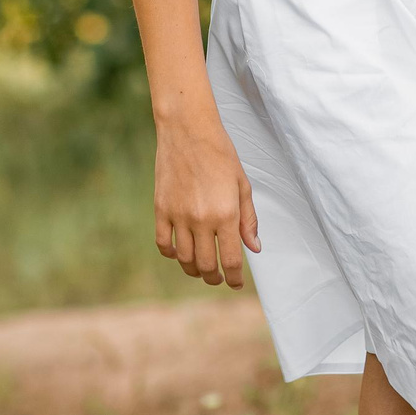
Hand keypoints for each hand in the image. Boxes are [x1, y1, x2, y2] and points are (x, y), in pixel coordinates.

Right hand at [154, 111, 260, 287]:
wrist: (188, 130)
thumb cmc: (220, 155)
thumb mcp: (242, 185)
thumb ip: (248, 219)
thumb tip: (254, 248)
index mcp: (226, 214)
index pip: (230, 259)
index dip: (234, 278)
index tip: (236, 284)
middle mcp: (201, 219)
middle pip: (205, 265)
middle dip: (214, 277)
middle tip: (218, 278)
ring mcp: (178, 215)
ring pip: (184, 259)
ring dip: (193, 270)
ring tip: (201, 270)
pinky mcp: (161, 209)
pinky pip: (163, 243)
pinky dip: (171, 254)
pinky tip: (179, 253)